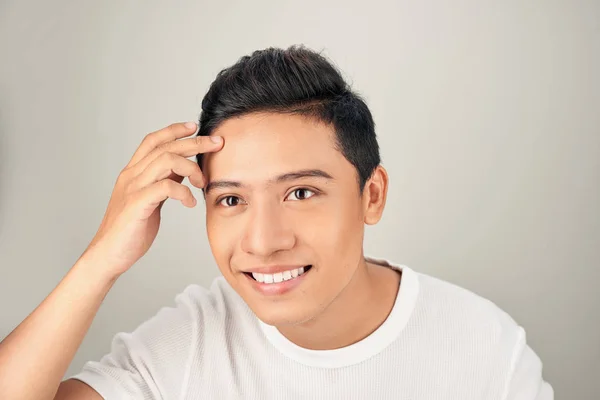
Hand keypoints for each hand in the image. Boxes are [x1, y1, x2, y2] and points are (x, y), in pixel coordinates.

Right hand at [81, 122, 222, 278]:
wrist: (109, 254)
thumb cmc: (131, 229)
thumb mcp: (151, 199)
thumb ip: (163, 182)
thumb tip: (184, 169)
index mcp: (133, 172)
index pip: (153, 140)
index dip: (174, 130)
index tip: (195, 127)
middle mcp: (132, 175)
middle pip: (165, 146)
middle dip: (195, 142)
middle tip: (217, 143)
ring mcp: (133, 188)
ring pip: (166, 160)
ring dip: (191, 167)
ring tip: (202, 183)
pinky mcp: (137, 205)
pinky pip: (165, 187)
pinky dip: (183, 192)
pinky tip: (190, 203)